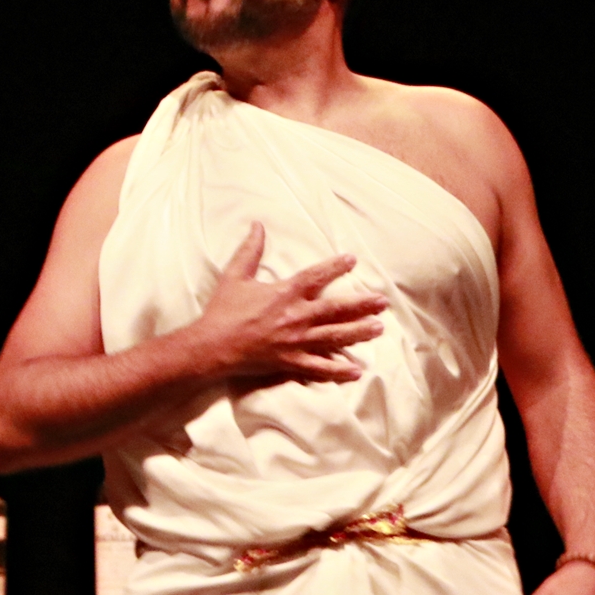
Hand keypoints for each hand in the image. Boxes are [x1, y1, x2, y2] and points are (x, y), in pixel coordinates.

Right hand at [189, 223, 388, 384]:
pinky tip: (357, 370)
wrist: (212, 346)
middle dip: (362, 304)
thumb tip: (257, 224)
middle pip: (336, 309)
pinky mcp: (291, 362)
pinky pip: (320, 367)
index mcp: (285, 293)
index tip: (353, 260)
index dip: (336, 267)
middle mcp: (296, 317)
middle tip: (383, 302)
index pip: (317, 276)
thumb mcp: (235, 276)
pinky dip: (339, 370)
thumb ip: (250, 250)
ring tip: (378, 329)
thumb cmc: (223, 311)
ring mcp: (296, 342)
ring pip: (334, 337)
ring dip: (358, 332)